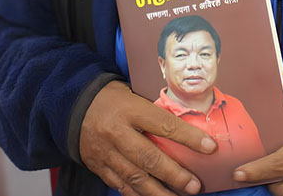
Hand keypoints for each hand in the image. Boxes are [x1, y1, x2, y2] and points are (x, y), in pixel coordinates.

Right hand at [80, 80, 216, 195]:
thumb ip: (156, 113)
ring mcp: (106, 152)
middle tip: (194, 185)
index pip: (164, 125)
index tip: (210, 148)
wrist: (73, 105)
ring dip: (159, 191)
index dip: (189, 138)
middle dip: (175, 174)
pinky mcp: (99, 166)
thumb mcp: (134, 96)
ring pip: (135, 177)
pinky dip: (139, 194)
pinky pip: (121, 185)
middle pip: (149, 157)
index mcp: (130, 109)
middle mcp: (117, 132)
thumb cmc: (112, 98)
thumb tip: (188, 129)